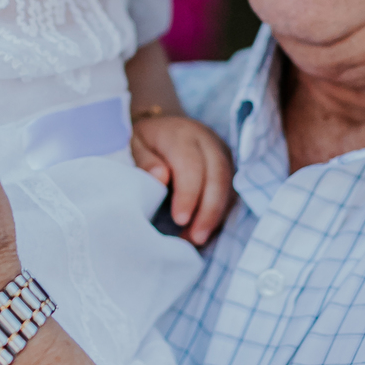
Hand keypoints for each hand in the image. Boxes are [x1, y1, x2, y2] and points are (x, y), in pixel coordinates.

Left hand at [131, 114, 234, 245]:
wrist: (164, 124)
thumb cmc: (146, 140)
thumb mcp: (134, 145)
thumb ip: (145, 161)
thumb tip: (160, 178)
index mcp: (182, 135)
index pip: (191, 165)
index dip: (189, 194)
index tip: (180, 220)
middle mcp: (208, 142)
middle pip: (218, 177)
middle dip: (209, 211)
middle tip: (195, 239)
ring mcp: (222, 153)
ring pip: (228, 187)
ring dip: (215, 217)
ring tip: (196, 240)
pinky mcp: (229, 166)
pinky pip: (230, 193)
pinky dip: (219, 214)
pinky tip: (202, 230)